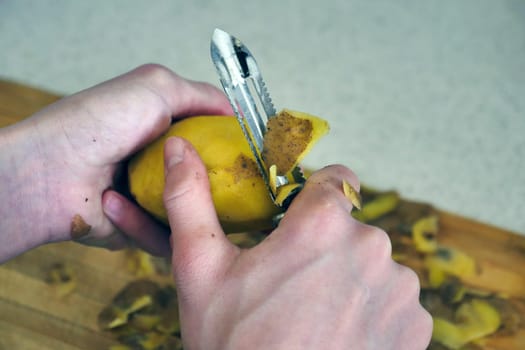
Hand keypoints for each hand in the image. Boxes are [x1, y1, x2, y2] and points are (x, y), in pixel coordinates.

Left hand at [0, 64, 231, 261]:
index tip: (252, 157)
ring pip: (191, 215)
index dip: (232, 149)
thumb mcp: (156, 86)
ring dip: (174, 207)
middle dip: (218, 189)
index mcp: (165, 132)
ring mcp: (151, 200)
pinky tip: (114, 202)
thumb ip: (202, 95)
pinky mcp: (138, 232)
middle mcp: (161, 166)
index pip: (212, 143)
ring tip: (146, 192)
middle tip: (232, 192)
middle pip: (209, 183)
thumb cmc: (98, 123)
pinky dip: (142, 224)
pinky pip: (163, 238)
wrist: (48, 173)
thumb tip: (236, 114)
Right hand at [160, 137, 432, 348]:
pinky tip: (340, 336)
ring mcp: (400, 290)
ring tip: (314, 315)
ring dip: (348, 277)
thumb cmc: (234, 346)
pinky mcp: (417, 326)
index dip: (314, 195)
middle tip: (290, 283)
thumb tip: (177, 148)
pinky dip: (370, 310)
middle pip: (350, 225)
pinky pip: (393, 299)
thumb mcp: (200, 271)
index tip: (298, 219)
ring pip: (371, 263)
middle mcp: (372, 248)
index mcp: (323, 224)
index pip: (337, 178)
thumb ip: (190, 200)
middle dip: (324, 244)